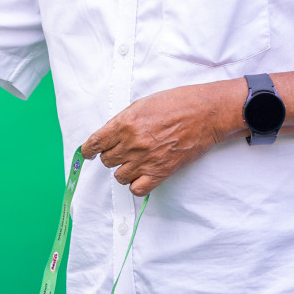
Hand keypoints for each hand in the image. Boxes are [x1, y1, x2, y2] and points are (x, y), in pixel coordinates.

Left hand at [81, 82, 237, 196]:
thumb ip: (122, 121)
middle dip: (111, 156)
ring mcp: (146, 160)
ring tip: (134, 162)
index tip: (88, 153)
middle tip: (121, 151)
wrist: (205, 114)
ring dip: (123, 170)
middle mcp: (132, 143)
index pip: (95, 143)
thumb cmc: (177, 104)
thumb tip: (109, 135)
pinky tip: (141, 176)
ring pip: (119, 176)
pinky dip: (136, 185)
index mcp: (125, 123)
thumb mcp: (142, 104)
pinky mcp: (161, 172)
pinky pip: (137, 189)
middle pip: (107, 160)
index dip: (88, 150)